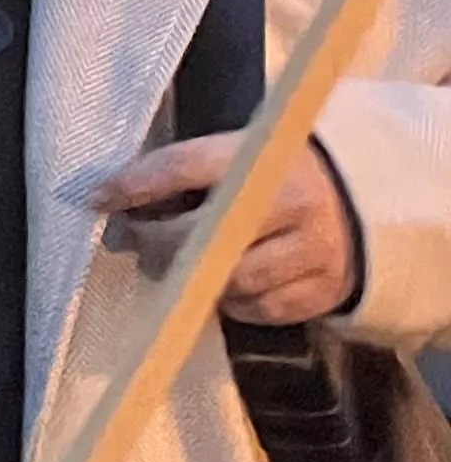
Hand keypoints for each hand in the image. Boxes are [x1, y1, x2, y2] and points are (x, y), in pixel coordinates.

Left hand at [102, 133, 365, 323]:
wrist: (365, 199)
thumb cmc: (276, 172)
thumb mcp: (240, 152)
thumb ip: (189, 171)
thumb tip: (114, 199)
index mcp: (261, 159)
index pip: (183, 167)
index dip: (135, 184)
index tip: (97, 198)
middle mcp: (290, 204)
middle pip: (203, 236)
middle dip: (158, 243)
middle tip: (137, 242)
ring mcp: (313, 250)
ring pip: (231, 280)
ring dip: (193, 280)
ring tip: (174, 268)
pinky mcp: (326, 289)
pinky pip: (262, 310)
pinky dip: (233, 304)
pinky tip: (219, 288)